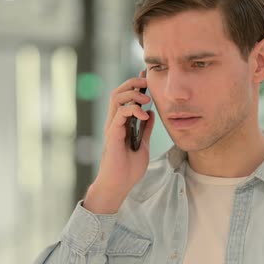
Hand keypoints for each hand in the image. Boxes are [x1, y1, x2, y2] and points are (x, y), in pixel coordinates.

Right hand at [83, 71, 155, 213]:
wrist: (119, 184)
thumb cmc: (128, 169)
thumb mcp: (143, 145)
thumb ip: (145, 129)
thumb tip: (151, 113)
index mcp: (121, 123)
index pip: (125, 97)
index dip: (134, 85)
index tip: (147, 79)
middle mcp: (114, 122)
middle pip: (118, 92)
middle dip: (132, 83)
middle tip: (146, 83)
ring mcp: (112, 127)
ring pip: (117, 99)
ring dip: (132, 94)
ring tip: (146, 99)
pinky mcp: (112, 134)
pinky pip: (120, 114)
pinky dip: (133, 110)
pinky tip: (144, 114)